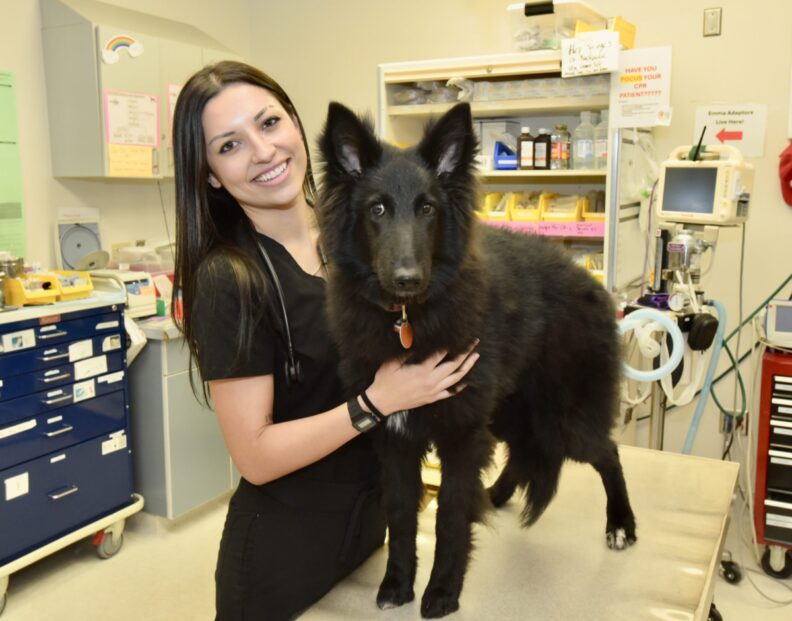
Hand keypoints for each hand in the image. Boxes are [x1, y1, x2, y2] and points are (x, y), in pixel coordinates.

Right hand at [365, 340, 479, 414]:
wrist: (382, 402)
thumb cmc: (385, 380)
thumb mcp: (392, 362)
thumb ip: (406, 351)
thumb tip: (415, 338)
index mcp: (421, 371)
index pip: (441, 354)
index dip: (451, 344)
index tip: (458, 335)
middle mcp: (430, 381)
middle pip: (454, 365)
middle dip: (465, 353)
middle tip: (473, 343)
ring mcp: (433, 391)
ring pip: (455, 378)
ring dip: (467, 367)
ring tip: (475, 357)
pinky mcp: (432, 398)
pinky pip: (450, 392)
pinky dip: (460, 385)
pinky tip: (466, 379)